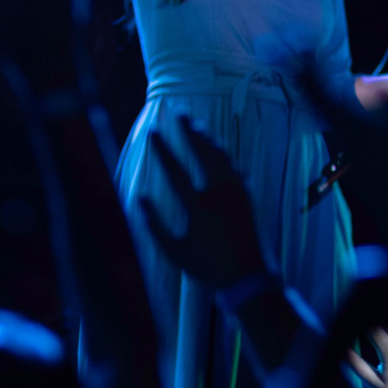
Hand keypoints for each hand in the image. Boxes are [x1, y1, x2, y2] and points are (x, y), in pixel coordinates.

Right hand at [130, 116, 270, 292]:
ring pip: (222, 156)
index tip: (153, 132)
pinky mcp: (247, 195)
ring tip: (195, 124)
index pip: (176, 171)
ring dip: (207, 138)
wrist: (249, 276)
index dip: (162, 150)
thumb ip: (154, 225)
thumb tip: (138, 198)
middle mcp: (220, 195)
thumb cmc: (208, 266)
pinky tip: (216, 148)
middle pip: (203, 153)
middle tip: (177, 111)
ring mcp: (237, 193)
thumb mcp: (175, 251)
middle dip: (188, 130)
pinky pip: (234, 167)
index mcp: (199, 208)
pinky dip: (223, 154)